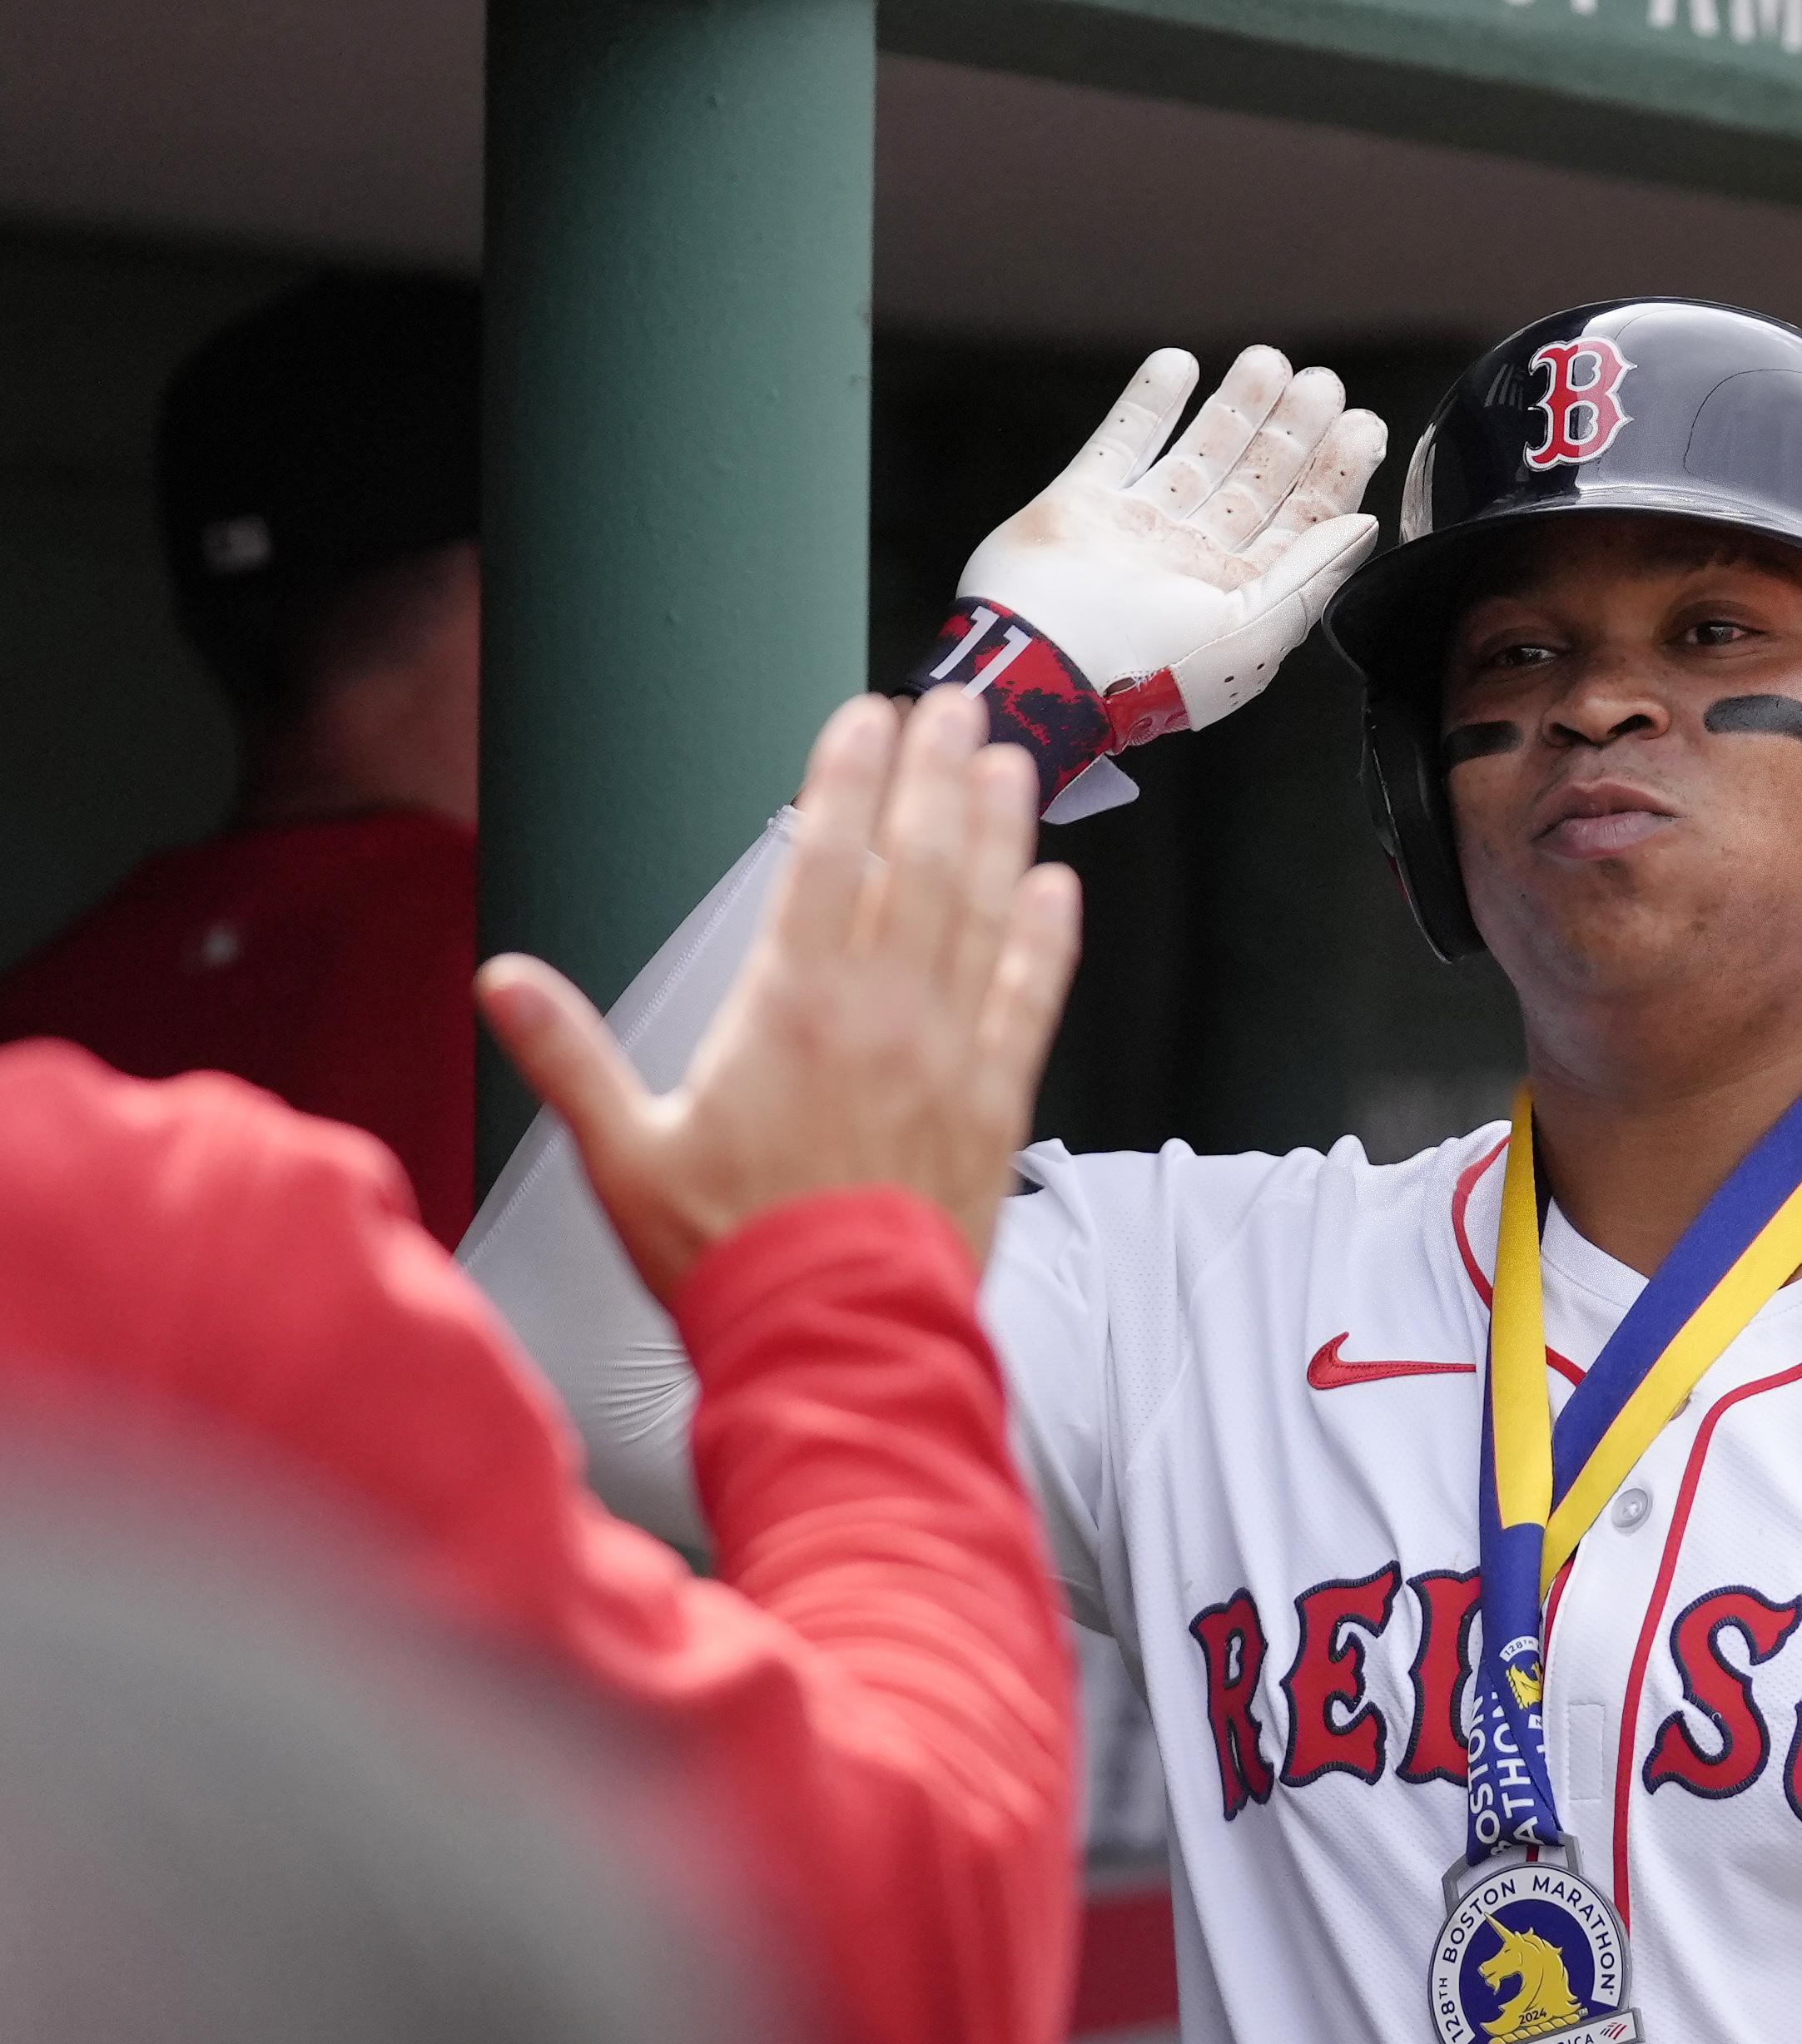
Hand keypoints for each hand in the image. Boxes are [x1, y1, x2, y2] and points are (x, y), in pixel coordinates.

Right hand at [478, 687, 1082, 1300]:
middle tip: (952, 705)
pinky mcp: (997, 1105)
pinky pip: (1032, 1000)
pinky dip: (1047, 939)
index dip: (847, 778)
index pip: (824, 859)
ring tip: (1009, 763)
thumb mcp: (625, 1154)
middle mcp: (880, 1015)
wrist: (834, 1338)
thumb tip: (500, 983)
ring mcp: (948, 1055)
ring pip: (983, 913)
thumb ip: (569, 1057)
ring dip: (998, 830)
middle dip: (934, 775)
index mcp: (787, 1010)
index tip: (864, 717)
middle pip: (917, 863)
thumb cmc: (728, 1254)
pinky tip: (1058, 888)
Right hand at [955, 344, 1386, 735]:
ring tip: (1267, 362)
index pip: (1300, 525)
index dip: (1334, 475)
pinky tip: (1179, 366)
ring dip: (1234, 408)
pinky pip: (1122, 441)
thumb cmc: (1151, 669)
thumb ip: (1310, 574)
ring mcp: (1138, 529)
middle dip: (1291, 432)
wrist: (1048, 663)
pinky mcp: (1083, 503)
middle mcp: (1192, 562)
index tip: (1362, 425)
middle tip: (1321, 383)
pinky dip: (1149, 403)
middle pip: (1254, 483)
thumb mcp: (1254, 633)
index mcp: (1239, 598)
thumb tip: (1363, 527)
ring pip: (1197, 455)